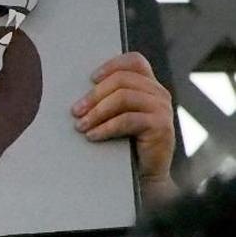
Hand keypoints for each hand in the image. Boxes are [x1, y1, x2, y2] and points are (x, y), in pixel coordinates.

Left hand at [71, 52, 176, 202]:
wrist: (144, 175)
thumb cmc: (125, 144)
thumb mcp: (117, 116)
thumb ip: (108, 100)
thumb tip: (78, 96)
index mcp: (148, 86)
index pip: (134, 62)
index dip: (111, 65)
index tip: (90, 79)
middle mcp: (158, 93)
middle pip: (122, 80)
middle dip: (94, 95)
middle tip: (75, 111)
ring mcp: (162, 109)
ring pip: (123, 97)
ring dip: (97, 112)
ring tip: (81, 125)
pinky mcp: (161, 126)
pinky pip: (127, 119)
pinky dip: (105, 127)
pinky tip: (92, 136)